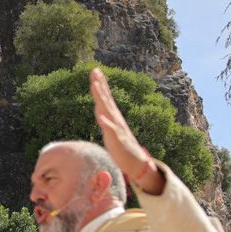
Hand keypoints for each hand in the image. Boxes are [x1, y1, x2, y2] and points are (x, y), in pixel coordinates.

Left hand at [90, 68, 162, 193]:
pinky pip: (111, 130)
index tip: (94, 70)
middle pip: (106, 98)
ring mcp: (116, 127)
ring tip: (95, 85)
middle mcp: (115, 118)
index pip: (105, 97)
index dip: (100, 84)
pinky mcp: (117, 138)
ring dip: (101, 97)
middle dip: (100, 84)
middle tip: (94, 70)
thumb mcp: (110, 129)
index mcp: (112, 116)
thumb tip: (100, 110)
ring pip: (107, 110)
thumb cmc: (121, 146)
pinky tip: (101, 116)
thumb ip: (105, 118)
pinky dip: (106, 122)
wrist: (136, 161)